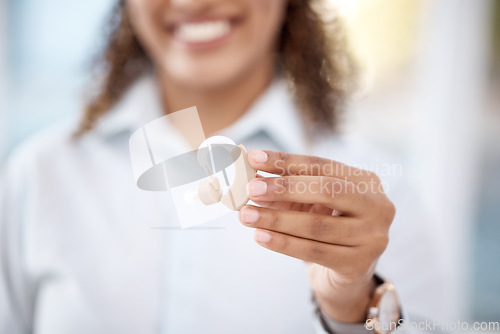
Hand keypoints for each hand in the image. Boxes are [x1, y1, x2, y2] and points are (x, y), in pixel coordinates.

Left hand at [238, 150, 395, 322]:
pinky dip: (283, 243)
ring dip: (276, 219)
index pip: (321, 165)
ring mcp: (372, 237)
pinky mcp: (359, 264)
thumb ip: (287, 189)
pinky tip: (260, 236)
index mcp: (366, 181)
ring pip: (317, 225)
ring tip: (247, 215)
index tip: (254, 158)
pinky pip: (314, 251)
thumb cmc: (326, 227)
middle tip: (251, 189)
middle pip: (327, 190)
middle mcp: (377, 206)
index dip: (286, 160)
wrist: (346, 273)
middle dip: (285, 188)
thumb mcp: (310, 203)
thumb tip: (253, 178)